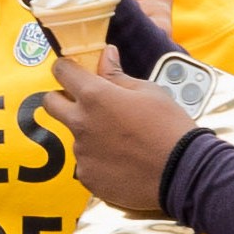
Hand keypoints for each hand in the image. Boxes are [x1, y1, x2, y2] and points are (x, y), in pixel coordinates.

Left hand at [37, 42, 196, 212]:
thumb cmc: (170, 127)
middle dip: (62, 98)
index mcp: (95, 96)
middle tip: (85, 103)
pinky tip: (123, 162)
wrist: (183, 172)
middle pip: (50, 103)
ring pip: (74, 136)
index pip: (63, 71)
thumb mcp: (149, 91)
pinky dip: (99, 160)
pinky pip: (87, 163)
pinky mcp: (89, 177)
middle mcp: (81, 124)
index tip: (73, 71)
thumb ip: (118, 75)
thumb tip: (106, 56)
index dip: (67, 68)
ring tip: (121, 141)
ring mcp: (82, 153)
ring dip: (89, 133)